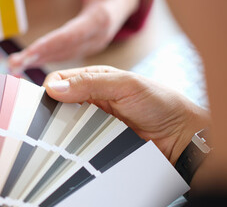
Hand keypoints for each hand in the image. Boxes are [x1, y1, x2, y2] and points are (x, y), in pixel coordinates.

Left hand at [9, 0, 142, 71]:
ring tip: (13, 67)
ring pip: (61, 56)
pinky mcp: (83, 48)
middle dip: (38, 58)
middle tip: (13, 65)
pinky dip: (43, 61)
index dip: (51, 44)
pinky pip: (61, 56)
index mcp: (101, 19)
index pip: (72, 34)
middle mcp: (96, 38)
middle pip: (63, 50)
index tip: (30, 53)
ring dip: (36, 62)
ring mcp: (90, 46)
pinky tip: (25, 65)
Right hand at [44, 66, 209, 162]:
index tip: (45, 101)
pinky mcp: (98, 142)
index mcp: (95, 79)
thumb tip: (55, 87)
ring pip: (65, 127)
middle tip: (49, 121)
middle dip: (52, 112)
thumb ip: (91, 83)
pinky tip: (73, 149)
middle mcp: (91, 100)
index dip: (50, 89)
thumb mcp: (125, 85)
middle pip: (58, 105)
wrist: (181, 136)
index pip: (60, 80)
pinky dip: (74, 147)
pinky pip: (79, 145)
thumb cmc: (160, 103)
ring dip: (63, 132)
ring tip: (61, 137)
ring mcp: (94, 122)